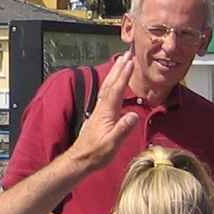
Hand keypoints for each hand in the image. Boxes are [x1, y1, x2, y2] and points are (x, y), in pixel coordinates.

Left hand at [68, 53, 141, 169]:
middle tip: (127, 53)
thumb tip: (133, 115)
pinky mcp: (98, 115)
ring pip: (107, 87)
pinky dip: (112, 84)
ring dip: (115, 73)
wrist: (81, 159)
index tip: (130, 61)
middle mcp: (101, 108)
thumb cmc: (96, 153)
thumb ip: (122, 129)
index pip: (116, 90)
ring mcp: (99, 111)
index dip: (123, 75)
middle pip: (111, 83)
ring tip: (121, 62)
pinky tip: (114, 84)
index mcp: (106, 112)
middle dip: (119, 68)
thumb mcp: (112, 144)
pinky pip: (106, 93)